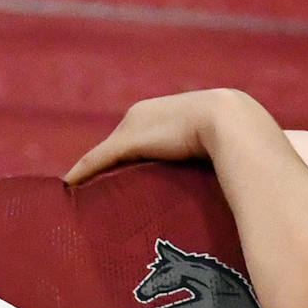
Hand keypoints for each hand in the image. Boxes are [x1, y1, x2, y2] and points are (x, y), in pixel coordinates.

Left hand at [63, 89, 258, 184]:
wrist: (234, 124)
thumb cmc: (238, 141)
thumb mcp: (221, 151)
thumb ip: (214, 162)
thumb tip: (231, 184)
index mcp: (164, 114)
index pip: (138, 139)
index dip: (127, 160)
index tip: (116, 180)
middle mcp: (142, 115)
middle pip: (115, 147)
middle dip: (102, 168)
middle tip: (89, 192)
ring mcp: (134, 128)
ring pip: (103, 155)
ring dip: (89, 173)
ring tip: (76, 193)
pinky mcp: (128, 142)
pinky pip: (97, 161)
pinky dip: (83, 174)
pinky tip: (69, 187)